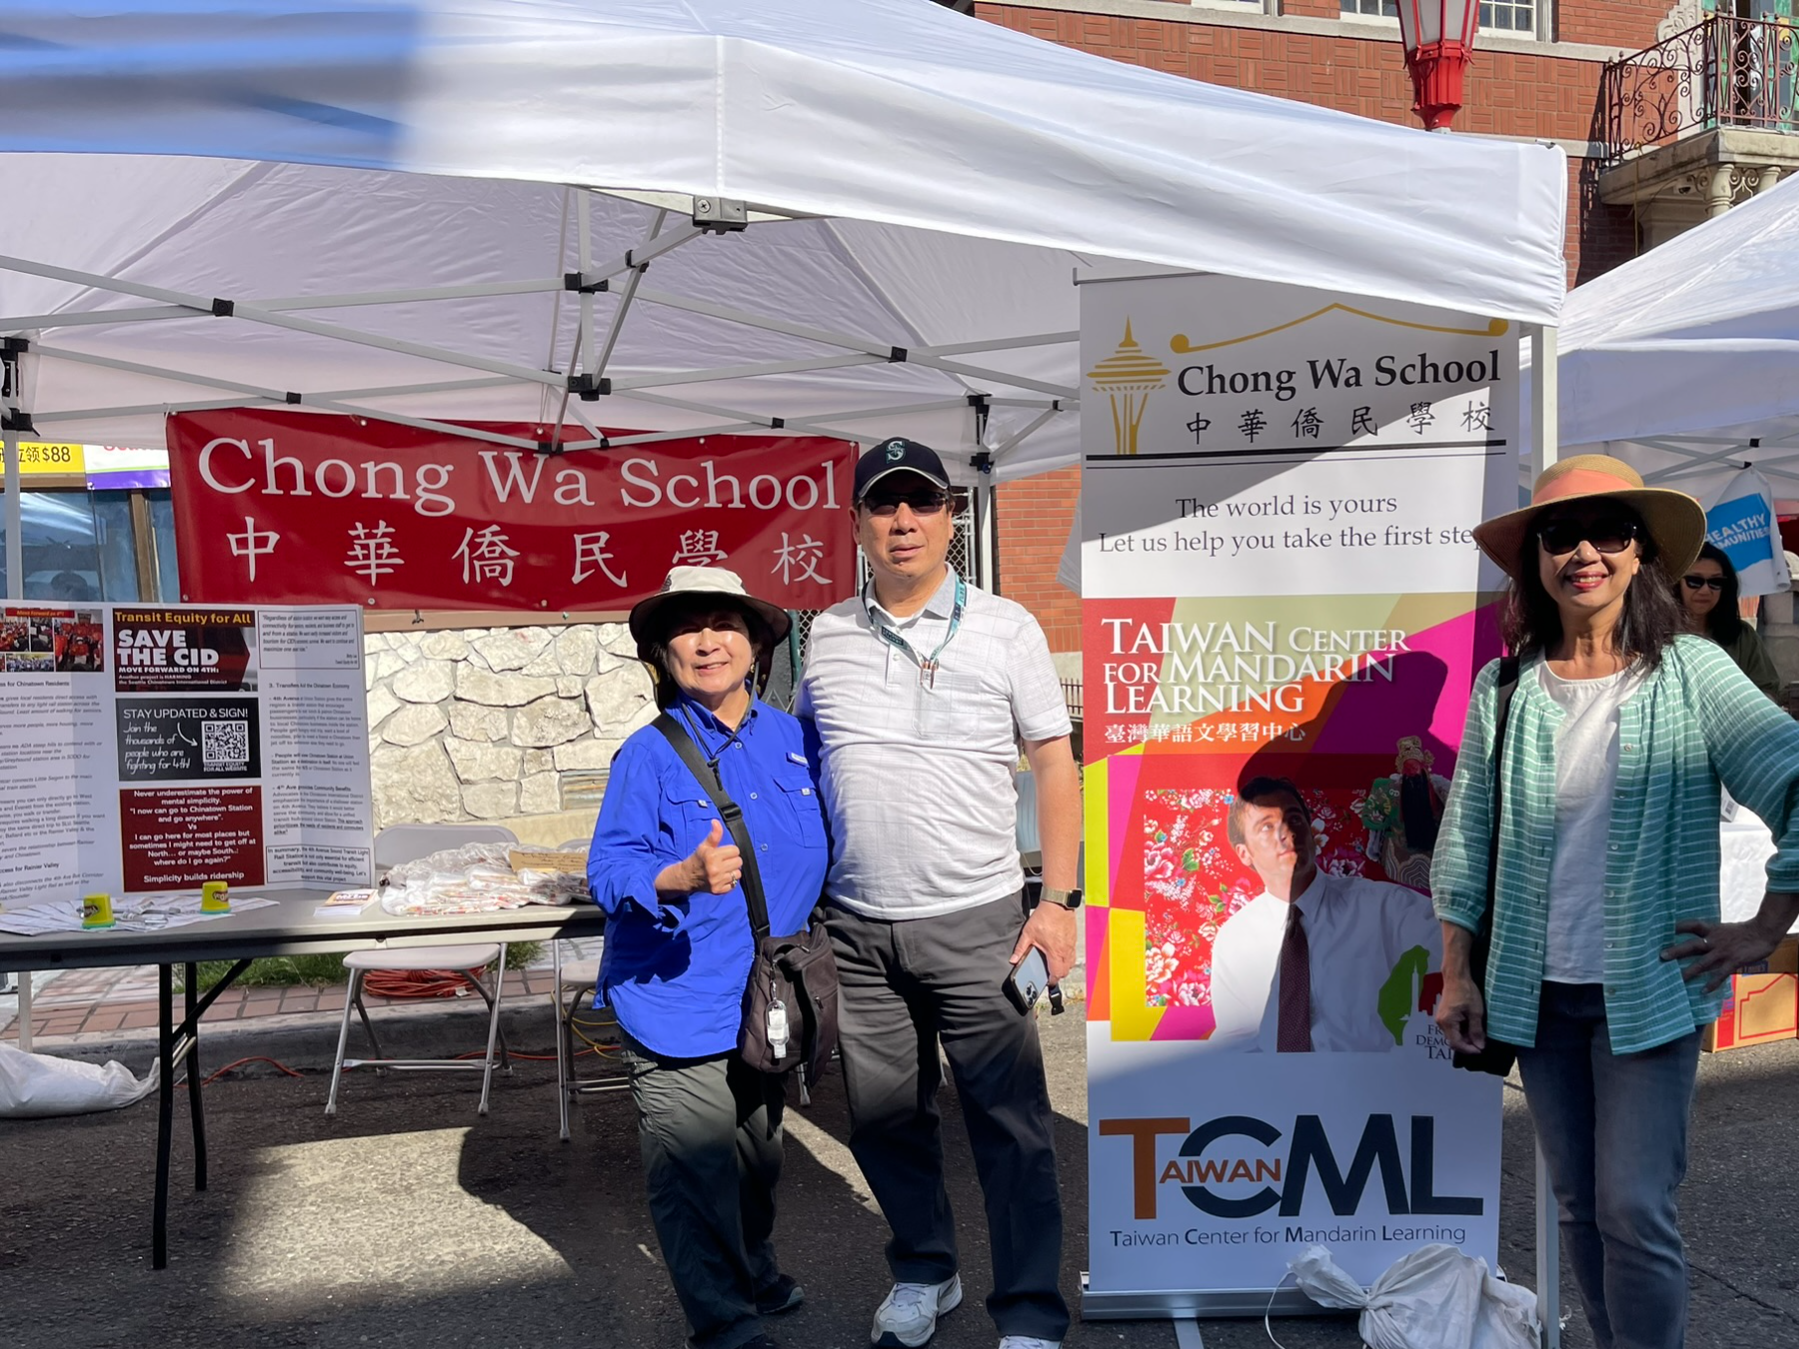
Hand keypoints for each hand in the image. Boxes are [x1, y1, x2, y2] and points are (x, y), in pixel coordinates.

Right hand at [686, 820, 742, 895]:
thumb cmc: (698, 859)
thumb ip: (714, 835)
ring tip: (723, 869)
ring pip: (738, 873)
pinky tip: (722, 878)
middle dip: (732, 860)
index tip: (723, 853)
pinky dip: (730, 881)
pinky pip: (734, 884)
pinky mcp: (718, 891)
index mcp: (712, 856)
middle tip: (724, 861)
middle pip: (739, 862)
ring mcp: (717, 881)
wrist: (687, 877)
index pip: (735, 850)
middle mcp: (715, 869)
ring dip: (732, 871)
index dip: (730, 850)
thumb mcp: (704, 845)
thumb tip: (716, 821)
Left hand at [1012, 901, 1077, 983]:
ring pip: (1070, 964)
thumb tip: (1014, 959)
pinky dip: (1067, 958)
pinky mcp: (1073, 939)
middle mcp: (1066, 951)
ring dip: (1063, 967)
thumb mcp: (1028, 933)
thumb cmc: (1045, 916)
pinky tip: (1058, 953)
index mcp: (1055, 952)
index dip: (1051, 980)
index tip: (1046, 981)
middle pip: (1065, 971)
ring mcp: (1071, 945)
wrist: (1058, 903)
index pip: (1056, 974)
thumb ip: (1020, 948)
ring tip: (1053, 964)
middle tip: (1049, 973)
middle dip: (1057, 975)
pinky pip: (1072, 954)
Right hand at [1435, 974, 1486, 1053]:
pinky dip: (1463, 1030)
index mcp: (1447, 1022)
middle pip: (1454, 1041)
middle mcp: (1441, 1023)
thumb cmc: (1466, 992)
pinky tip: (1472, 1026)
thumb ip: (1476, 1030)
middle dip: (1468, 1044)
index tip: (1481, 1049)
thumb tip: (1480, 1046)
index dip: (1469, 1050)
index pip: (1456, 1044)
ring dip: (1466, 1037)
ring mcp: (1441, 1019)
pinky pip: (1453, 1029)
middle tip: (1482, 1041)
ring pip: (1454, 1035)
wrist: (1456, 977)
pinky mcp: (1444, 1016)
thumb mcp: (1475, 1012)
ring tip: (1479, 1032)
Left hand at [1662, 917, 1782, 992]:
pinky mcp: (1734, 961)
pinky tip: (1703, 991)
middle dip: (1677, 951)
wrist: (1763, 932)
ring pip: (1703, 962)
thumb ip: (1709, 936)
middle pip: (1692, 945)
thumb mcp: (1722, 930)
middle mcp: (1714, 940)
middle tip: (1662, 956)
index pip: (1691, 925)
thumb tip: (1694, 943)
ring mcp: (1723, 951)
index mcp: (1711, 930)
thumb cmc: (1742, 932)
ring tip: (1678, 979)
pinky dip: (1712, 983)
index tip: (1661, 929)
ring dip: (1690, 971)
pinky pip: (1720, 974)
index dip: (1677, 927)